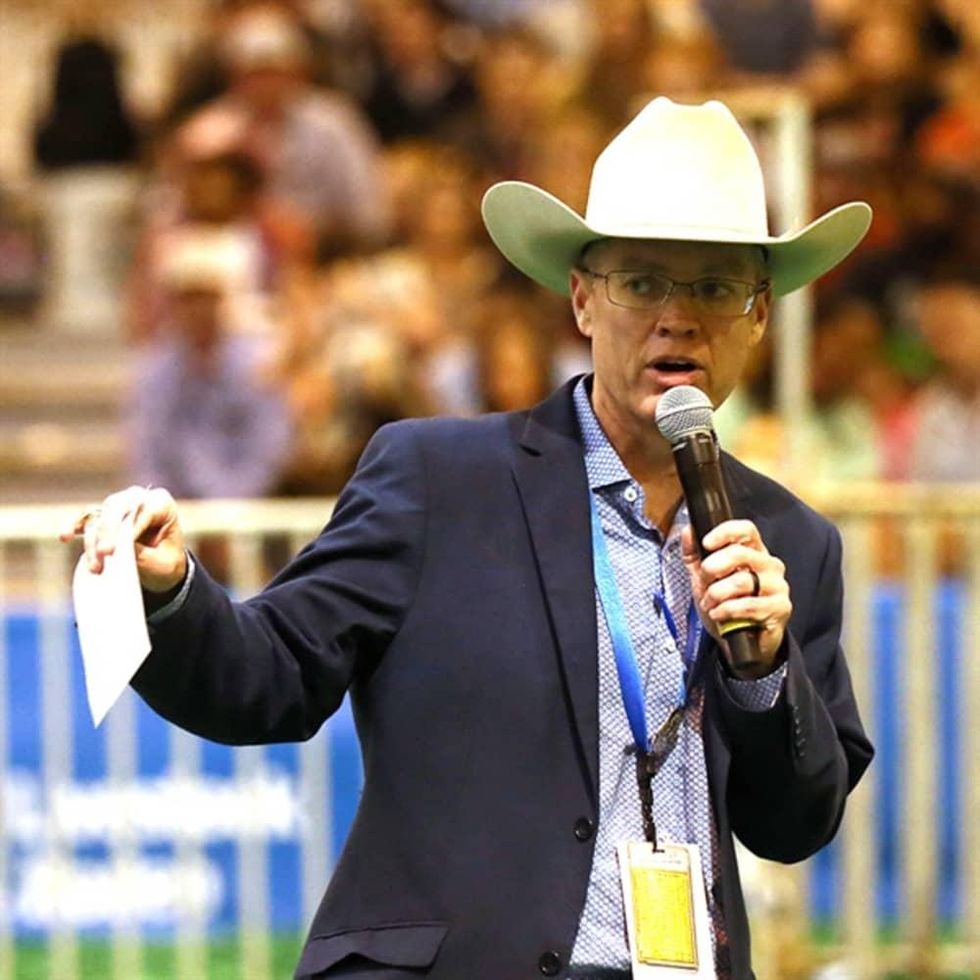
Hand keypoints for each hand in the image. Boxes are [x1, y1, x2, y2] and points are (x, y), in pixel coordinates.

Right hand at [60, 486, 187, 593]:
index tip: (120, 547)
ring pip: (99, 517)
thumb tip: (120, 546)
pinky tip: (65, 536)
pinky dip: (74, 527)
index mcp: (161, 503)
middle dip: (108, 531)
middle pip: (117, 508)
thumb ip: (141, 553)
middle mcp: (138, 499)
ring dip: (93, 541)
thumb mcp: (161, 563)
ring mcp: (119, 507)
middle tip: (104, 554)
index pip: (143, 509)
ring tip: (95, 567)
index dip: (130, 527)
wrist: (160, 569)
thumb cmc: (166, 563)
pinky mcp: (103, 518)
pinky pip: (85, 519)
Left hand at [681, 519, 791, 674]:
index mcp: (753, 552)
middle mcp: (769, 565)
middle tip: (704, 581)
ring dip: (717, 594)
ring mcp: (777, 586)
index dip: (725, 532)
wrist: (738, 643)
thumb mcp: (704, 579)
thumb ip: (695, 555)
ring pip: (742, 581)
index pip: (746, 530)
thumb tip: (688, 531)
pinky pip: (749, 605)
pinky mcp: (780, 608)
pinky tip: (718, 614)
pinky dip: (727, 610)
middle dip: (713, 568)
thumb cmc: (726, 606)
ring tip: (709, 603)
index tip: (706, 543)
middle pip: (740, 553)